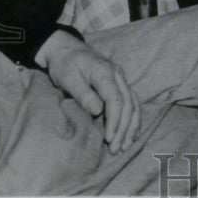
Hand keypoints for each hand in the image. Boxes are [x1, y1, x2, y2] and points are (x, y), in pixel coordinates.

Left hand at [35, 30, 140, 154]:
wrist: (66, 49)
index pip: (116, 100)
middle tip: (116, 149)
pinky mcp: (119, 84)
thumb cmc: (65, 64)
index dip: (114, 121)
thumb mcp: (68, 78)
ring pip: (133, 104)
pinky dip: (133, 118)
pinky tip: (131, 132)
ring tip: (124, 146)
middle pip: (128, 104)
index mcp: (105, 73)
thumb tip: (98, 111)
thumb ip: (84, 94)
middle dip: (124, 128)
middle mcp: (118, 75)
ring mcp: (121, 79)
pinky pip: (132, 102)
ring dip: (131, 126)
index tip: (109, 138)